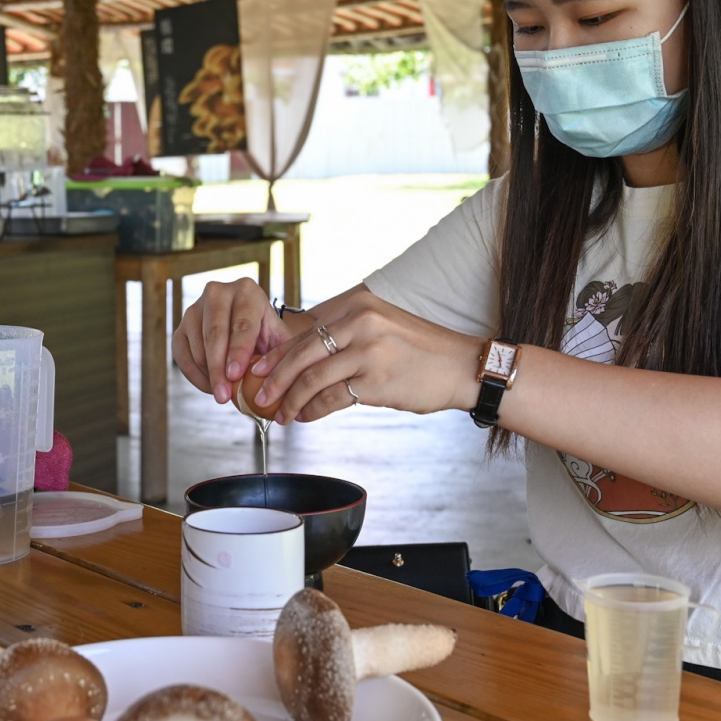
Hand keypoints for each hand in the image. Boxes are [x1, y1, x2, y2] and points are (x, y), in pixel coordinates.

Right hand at [172, 279, 291, 404]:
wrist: (246, 327)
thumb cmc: (266, 335)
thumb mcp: (279, 340)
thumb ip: (280, 355)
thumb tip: (277, 383)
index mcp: (247, 291)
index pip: (242, 324)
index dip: (238, 352)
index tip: (235, 375)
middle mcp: (217, 292)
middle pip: (214, 334)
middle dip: (218, 368)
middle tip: (223, 396)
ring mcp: (195, 308)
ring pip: (197, 346)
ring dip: (208, 374)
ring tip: (223, 394)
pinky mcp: (180, 326)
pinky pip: (181, 354)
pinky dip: (193, 375)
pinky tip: (210, 387)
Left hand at [247, 290, 482, 423]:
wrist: (462, 367)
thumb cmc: (420, 351)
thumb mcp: (382, 325)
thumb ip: (347, 334)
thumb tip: (304, 358)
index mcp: (358, 304)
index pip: (306, 330)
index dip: (277, 353)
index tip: (259, 369)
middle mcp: (361, 321)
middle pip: (302, 352)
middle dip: (273, 377)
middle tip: (258, 394)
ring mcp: (369, 350)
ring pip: (312, 377)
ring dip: (289, 399)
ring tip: (279, 413)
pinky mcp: (376, 380)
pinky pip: (332, 398)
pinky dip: (312, 410)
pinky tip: (305, 417)